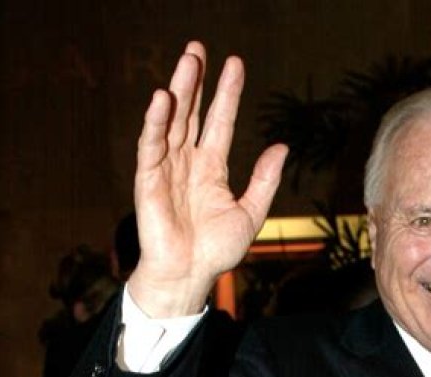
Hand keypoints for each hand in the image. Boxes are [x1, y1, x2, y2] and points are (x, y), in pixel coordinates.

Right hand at [128, 41, 287, 316]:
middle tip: (199, 47)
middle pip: (192, 113)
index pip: (219, 122)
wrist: (190, 275)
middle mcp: (187, 162)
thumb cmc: (216, 251)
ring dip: (179, 90)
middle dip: (196, 81)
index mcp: (211, 168)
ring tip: (187, 60)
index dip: (227, 94)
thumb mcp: (249, 213)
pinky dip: (156, 122)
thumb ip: (264, 180)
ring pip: (173, 121)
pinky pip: (151, 145)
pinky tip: (163, 99)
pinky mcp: (149, 180)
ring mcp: (167, 169)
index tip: (236, 64)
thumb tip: (281, 147)